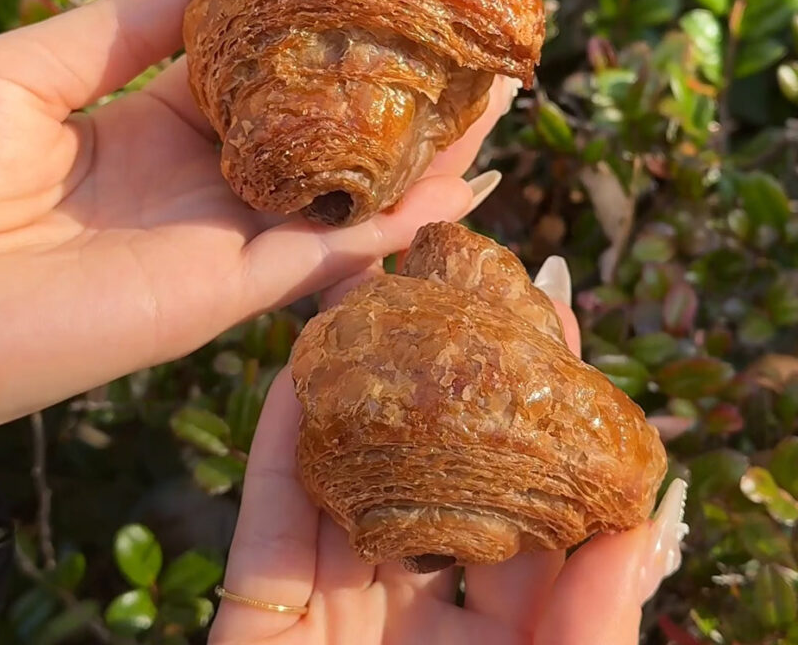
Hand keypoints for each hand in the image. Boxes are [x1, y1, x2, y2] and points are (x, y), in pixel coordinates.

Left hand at [0, 0, 514, 422]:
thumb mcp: (43, 66)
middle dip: (394, 108)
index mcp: (159, 124)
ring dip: (415, 168)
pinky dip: (390, 228)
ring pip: (343, 203)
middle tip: (463, 65)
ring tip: (485, 123)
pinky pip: (327, 258)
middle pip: (323, 144)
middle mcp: (207, 185)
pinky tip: (453, 193)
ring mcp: (225, 245)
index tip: (387, 11)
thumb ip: (142, 16)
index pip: (271, 82)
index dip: (330, 48)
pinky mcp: (230, 297)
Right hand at [210, 259, 686, 644]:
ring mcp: (334, 614)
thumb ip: (597, 626)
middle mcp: (418, 614)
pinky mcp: (257, 624)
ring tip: (370, 308)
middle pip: (431, 478)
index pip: (526, 509)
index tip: (555, 335)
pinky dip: (277, 449)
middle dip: (442, 387)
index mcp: (499, 640)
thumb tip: (646, 513)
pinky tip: (293, 375)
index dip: (540, 422)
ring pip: (345, 484)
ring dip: (353, 398)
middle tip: (460, 293)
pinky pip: (267, 524)